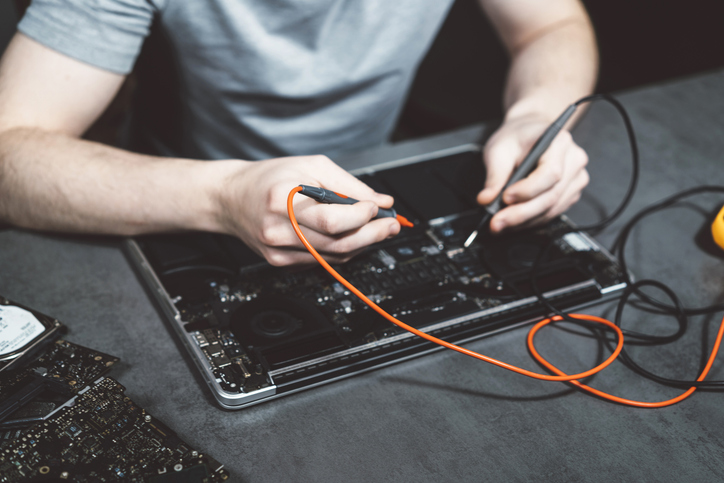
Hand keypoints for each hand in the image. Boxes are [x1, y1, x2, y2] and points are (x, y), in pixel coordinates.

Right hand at [215, 155, 400, 265]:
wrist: (230, 199)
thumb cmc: (268, 178)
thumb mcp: (310, 166)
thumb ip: (347, 184)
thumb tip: (380, 201)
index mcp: (282, 201)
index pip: (331, 220)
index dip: (361, 217)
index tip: (378, 208)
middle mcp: (278, 231)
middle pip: (337, 243)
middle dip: (372, 235)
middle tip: (392, 225)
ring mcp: (279, 251)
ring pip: (334, 256)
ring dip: (362, 244)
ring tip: (378, 229)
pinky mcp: (281, 263)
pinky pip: (323, 261)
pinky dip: (343, 250)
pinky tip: (352, 236)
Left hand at [477, 114, 588, 232]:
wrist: (530, 134)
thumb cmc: (518, 136)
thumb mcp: (499, 148)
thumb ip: (494, 175)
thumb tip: (487, 199)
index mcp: (559, 142)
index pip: (550, 172)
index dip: (528, 190)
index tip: (505, 198)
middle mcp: (573, 160)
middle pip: (551, 195)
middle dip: (521, 213)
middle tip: (497, 222)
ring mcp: (575, 178)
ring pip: (552, 208)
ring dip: (525, 221)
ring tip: (501, 224)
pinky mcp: (570, 193)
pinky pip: (553, 212)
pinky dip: (532, 220)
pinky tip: (514, 222)